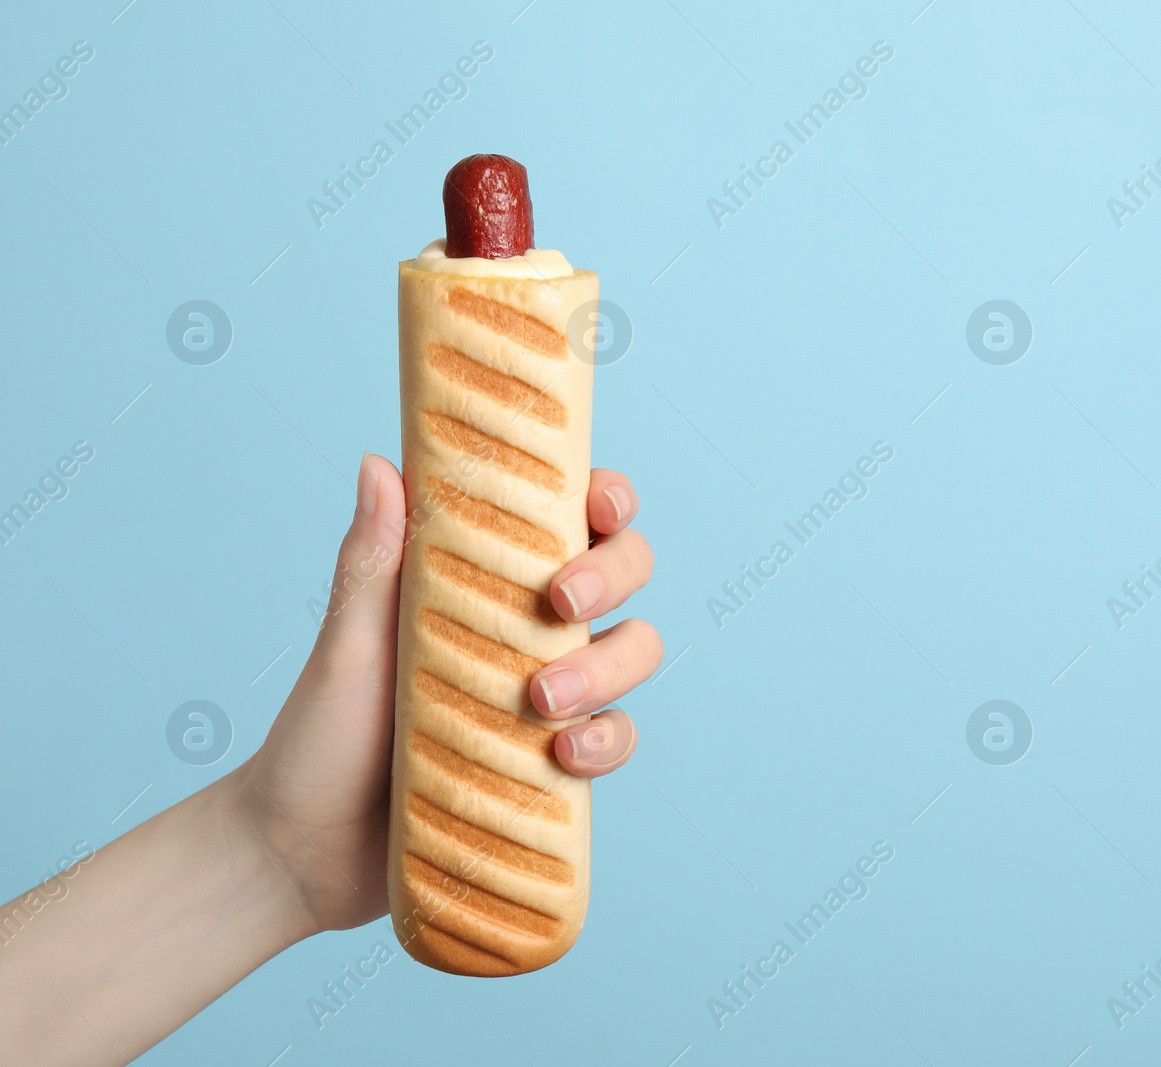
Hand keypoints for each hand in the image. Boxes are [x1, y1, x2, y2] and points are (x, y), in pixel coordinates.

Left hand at [233, 454, 658, 933]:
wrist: (305, 854)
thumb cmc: (320, 734)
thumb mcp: (346, 644)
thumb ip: (372, 559)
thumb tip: (379, 462)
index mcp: (486, 576)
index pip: (569, 514)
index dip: (605, 498)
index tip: (596, 505)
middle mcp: (528, 625)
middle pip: (626, 571)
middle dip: (613, 574)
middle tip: (559, 601)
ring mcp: (551, 693)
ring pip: (635, 650)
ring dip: (610, 665)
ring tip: (544, 700)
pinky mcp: (557, 763)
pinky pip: (616, 738)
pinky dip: (607, 741)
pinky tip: (564, 755)